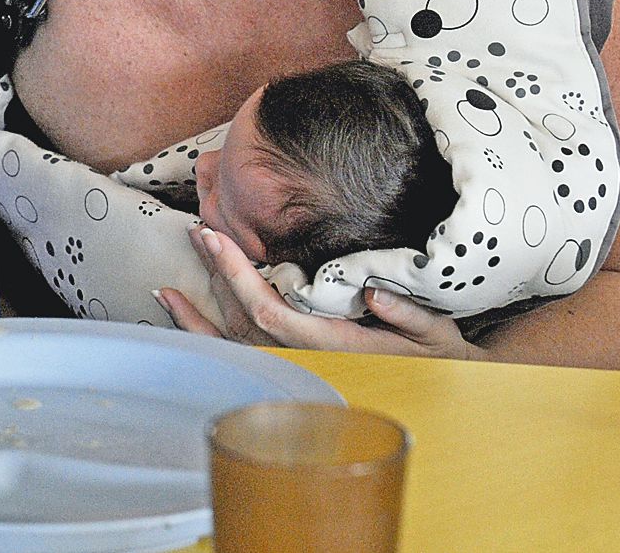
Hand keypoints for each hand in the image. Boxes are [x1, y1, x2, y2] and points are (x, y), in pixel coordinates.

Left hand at [157, 226, 482, 360]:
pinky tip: (178, 308)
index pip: (271, 312)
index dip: (238, 277)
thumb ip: (409, 315)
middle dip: (216, 275)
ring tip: (173, 274)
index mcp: (335, 348)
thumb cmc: (442, 358)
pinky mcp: (293, 368)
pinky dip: (204, 333)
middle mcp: (307, 362)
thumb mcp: (439, 335)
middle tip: (197, 229)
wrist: (446, 390)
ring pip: (233, 342)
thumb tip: (374, 294)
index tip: (217, 237)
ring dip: (200, 308)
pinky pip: (238, 353)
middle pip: (242, 322)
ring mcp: (297, 368)